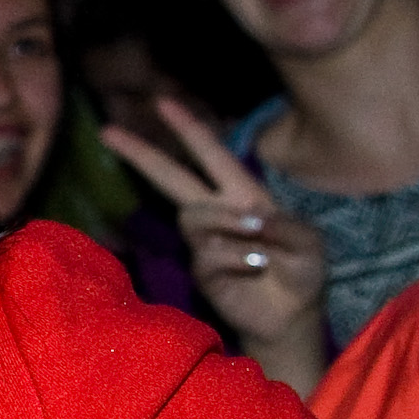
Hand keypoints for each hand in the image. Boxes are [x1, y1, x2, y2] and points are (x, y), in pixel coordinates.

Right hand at [100, 98, 328, 394]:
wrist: (294, 316)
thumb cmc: (303, 270)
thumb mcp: (310, 242)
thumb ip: (288, 226)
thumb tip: (256, 218)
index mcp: (243, 195)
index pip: (211, 156)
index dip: (189, 129)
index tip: (162, 103)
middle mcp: (218, 213)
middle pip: (172, 178)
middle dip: (142, 154)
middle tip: (109, 132)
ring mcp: (206, 243)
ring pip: (194, 216)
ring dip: (226, 221)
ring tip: (260, 239)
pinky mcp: (203, 273)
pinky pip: (208, 254)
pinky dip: (236, 257)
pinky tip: (257, 266)